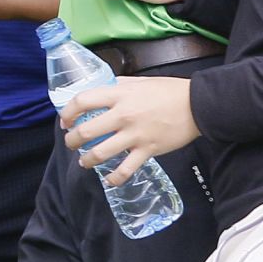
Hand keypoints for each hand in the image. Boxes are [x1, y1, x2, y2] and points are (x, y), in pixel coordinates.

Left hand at [61, 77, 198, 185]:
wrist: (197, 105)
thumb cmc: (169, 91)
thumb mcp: (139, 81)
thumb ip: (119, 86)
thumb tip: (103, 90)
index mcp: (118, 95)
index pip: (82, 101)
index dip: (67, 112)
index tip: (65, 120)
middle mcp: (122, 115)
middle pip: (86, 131)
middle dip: (72, 140)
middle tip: (70, 143)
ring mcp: (134, 135)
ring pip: (101, 152)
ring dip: (87, 160)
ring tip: (84, 162)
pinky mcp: (148, 150)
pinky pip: (126, 169)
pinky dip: (114, 178)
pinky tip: (108, 180)